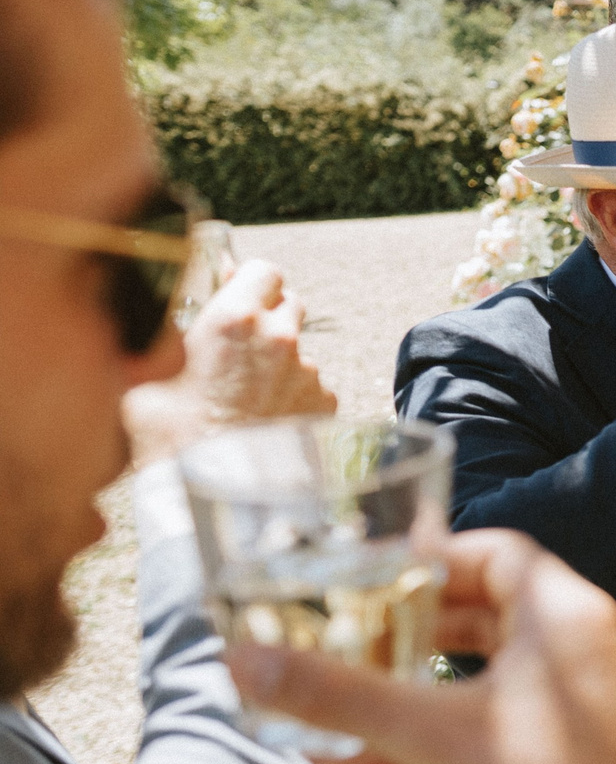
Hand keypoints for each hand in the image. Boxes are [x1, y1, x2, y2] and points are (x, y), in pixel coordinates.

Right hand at [124, 260, 335, 466]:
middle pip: (289, 304)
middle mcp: (279, 338)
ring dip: (278, 360)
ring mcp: (308, 371)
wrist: (217, 493)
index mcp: (233, 319)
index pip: (263, 270)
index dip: (250, 280)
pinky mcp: (325, 401)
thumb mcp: (143, 375)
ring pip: (299, 349)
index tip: (237, 292)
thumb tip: (168, 308)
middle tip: (240, 343)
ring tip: (244, 393)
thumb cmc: (169, 437)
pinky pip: (312, 384)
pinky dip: (292, 393)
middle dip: (268, 315)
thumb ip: (163, 332)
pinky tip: (263, 416)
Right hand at [227, 530, 615, 763]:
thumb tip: (243, 660)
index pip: (495, 553)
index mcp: (566, 618)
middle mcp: (582, 653)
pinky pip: (490, 737)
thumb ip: (336, 696)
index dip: (429, 556)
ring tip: (327, 714)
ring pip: (478, 685)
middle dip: (403, 631)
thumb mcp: (429, 737)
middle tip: (339, 636)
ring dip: (404, 700)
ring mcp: (580, 711)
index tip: (368, 571)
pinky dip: (430, 747)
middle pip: (482, 616)